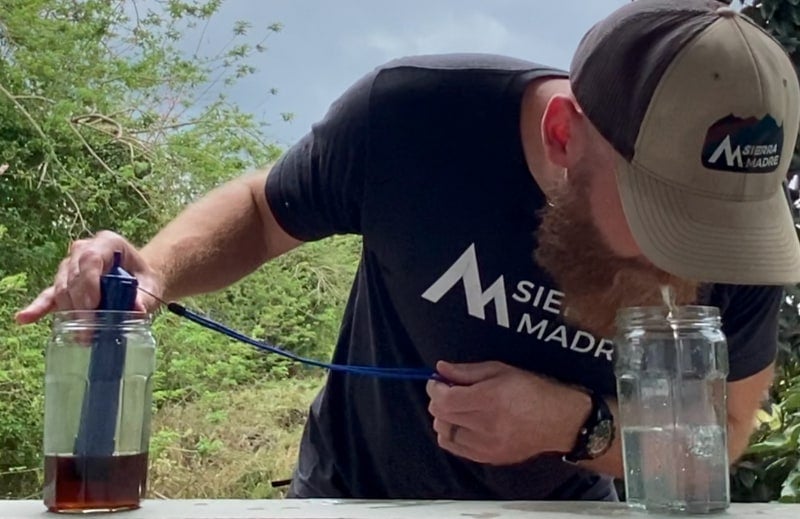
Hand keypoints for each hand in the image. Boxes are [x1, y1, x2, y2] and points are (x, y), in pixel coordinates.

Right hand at [15, 230, 162, 323]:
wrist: (140, 280)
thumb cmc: (144, 280)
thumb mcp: (151, 287)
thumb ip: (145, 297)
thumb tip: (136, 310)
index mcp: (108, 243)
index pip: (92, 257)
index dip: (89, 281)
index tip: (93, 304)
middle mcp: (85, 249)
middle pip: (73, 274)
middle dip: (79, 302)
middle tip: (89, 326)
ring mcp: (71, 265)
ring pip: (62, 285)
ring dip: (68, 310)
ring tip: (81, 333)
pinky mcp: (64, 283)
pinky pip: (49, 295)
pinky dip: (39, 306)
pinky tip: (25, 318)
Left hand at [426, 360, 589, 464]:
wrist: (560, 421)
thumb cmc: (535, 391)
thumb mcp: (502, 370)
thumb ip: (468, 371)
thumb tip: (441, 368)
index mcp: (490, 399)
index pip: (445, 399)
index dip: (434, 389)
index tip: (436, 382)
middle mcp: (487, 424)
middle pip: (442, 416)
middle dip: (438, 401)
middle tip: (447, 392)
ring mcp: (488, 445)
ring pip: (446, 433)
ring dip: (444, 419)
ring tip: (456, 409)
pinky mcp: (490, 457)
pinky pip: (456, 449)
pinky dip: (452, 435)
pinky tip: (461, 425)